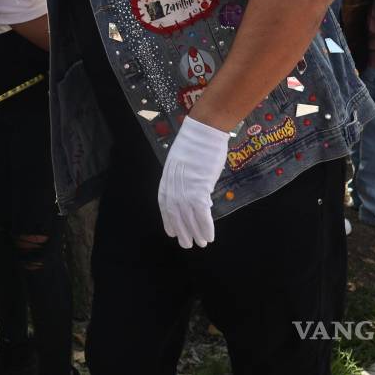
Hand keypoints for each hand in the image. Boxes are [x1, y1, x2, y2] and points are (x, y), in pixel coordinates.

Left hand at [157, 116, 229, 247]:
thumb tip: (197, 194)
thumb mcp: (184, 161)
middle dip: (181, 230)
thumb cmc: (197, 142)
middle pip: (175, 213)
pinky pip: (202, 213)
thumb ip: (186, 177)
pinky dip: (205, 226)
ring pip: (188, 216)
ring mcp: (186, 186)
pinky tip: (209, 236)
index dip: (168, 219)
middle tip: (186, 244)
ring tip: (200, 244)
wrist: (204, 130)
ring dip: (195, 232)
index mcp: (167, 176)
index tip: (171, 232)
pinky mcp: (200, 187)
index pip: (164, 203)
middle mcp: (173, 184)